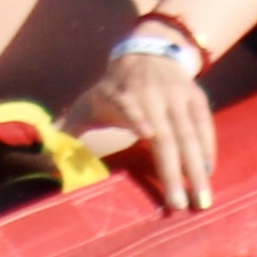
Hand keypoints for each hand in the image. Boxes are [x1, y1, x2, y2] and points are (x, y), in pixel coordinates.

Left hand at [65, 34, 220, 210]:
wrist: (149, 51)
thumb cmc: (116, 87)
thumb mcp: (92, 100)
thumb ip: (72, 126)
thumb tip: (47, 146)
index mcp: (123, 96)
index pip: (130, 108)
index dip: (137, 118)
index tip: (146, 133)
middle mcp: (153, 95)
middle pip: (167, 136)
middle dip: (173, 172)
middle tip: (180, 205)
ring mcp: (178, 96)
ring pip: (189, 135)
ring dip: (197, 169)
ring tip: (202, 200)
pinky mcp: (196, 97)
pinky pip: (205, 126)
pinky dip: (209, 149)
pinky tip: (209, 173)